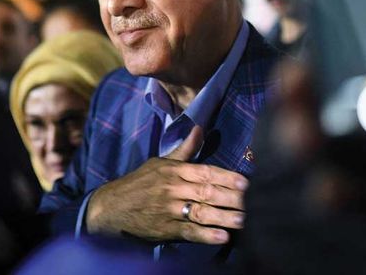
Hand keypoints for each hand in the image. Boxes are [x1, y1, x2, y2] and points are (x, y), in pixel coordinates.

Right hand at [85, 125, 247, 243]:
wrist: (111, 207)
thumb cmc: (139, 183)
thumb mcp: (160, 163)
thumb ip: (184, 150)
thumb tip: (200, 128)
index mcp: (174, 171)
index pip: (205, 172)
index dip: (226, 177)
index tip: (246, 182)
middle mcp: (173, 189)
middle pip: (207, 192)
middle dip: (231, 198)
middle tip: (254, 202)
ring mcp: (169, 210)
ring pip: (201, 212)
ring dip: (224, 217)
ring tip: (244, 220)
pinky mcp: (164, 229)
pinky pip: (188, 232)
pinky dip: (205, 235)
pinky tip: (222, 236)